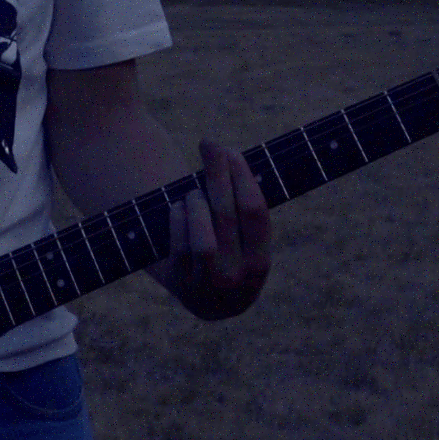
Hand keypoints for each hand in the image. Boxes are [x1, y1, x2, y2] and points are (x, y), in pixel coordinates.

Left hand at [166, 139, 270, 319]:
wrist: (202, 295)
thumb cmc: (224, 250)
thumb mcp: (240, 237)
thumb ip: (240, 204)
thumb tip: (223, 151)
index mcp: (260, 264)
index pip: (255, 212)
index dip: (242, 177)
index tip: (231, 151)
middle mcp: (238, 280)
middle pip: (228, 215)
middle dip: (218, 174)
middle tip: (209, 144)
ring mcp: (208, 286)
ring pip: (203, 238)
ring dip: (197, 205)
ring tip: (193, 194)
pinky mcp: (180, 285)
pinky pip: (179, 245)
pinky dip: (178, 220)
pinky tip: (178, 208)